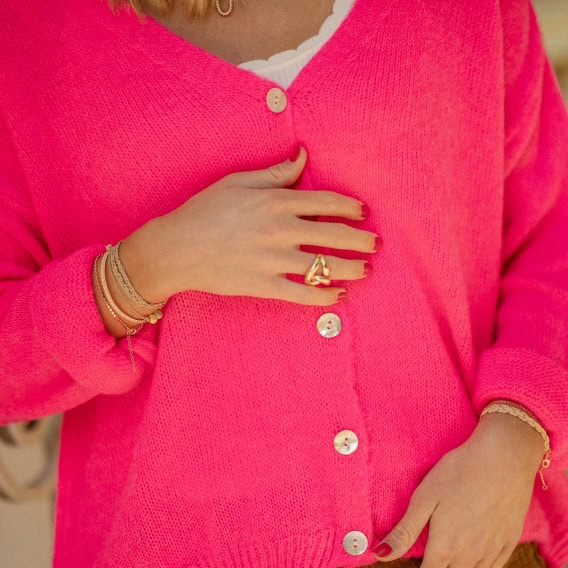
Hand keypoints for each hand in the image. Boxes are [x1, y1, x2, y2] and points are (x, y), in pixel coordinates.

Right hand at [119, 148, 377, 304]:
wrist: (175, 248)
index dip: (351, 208)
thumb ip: (276, 172)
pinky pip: (302, 294)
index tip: (363, 213)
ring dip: (352, 269)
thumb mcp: (238, 181)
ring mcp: (274, 260)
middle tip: (375, 244)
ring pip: (325, 267)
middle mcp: (281, 230)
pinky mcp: (264, 286)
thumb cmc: (204, 210)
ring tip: (365, 271)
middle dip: (361, 241)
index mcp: (276, 201)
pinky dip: (324, 297)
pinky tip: (338, 296)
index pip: (328, 202)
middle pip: (335, 235)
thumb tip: (303, 156)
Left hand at [374, 413, 544, 567]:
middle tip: (431, 548)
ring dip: (456, 566)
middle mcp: (469, 559)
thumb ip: (404, 532)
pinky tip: (471, 554)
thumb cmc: (459, 472)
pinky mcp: (509, 544)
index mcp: (445, 549)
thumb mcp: (424, 498)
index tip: (415, 558)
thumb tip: (381, 555)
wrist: (503, 458)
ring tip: (447, 551)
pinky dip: (479, 566)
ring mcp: (492, 553)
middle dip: (437, 566)